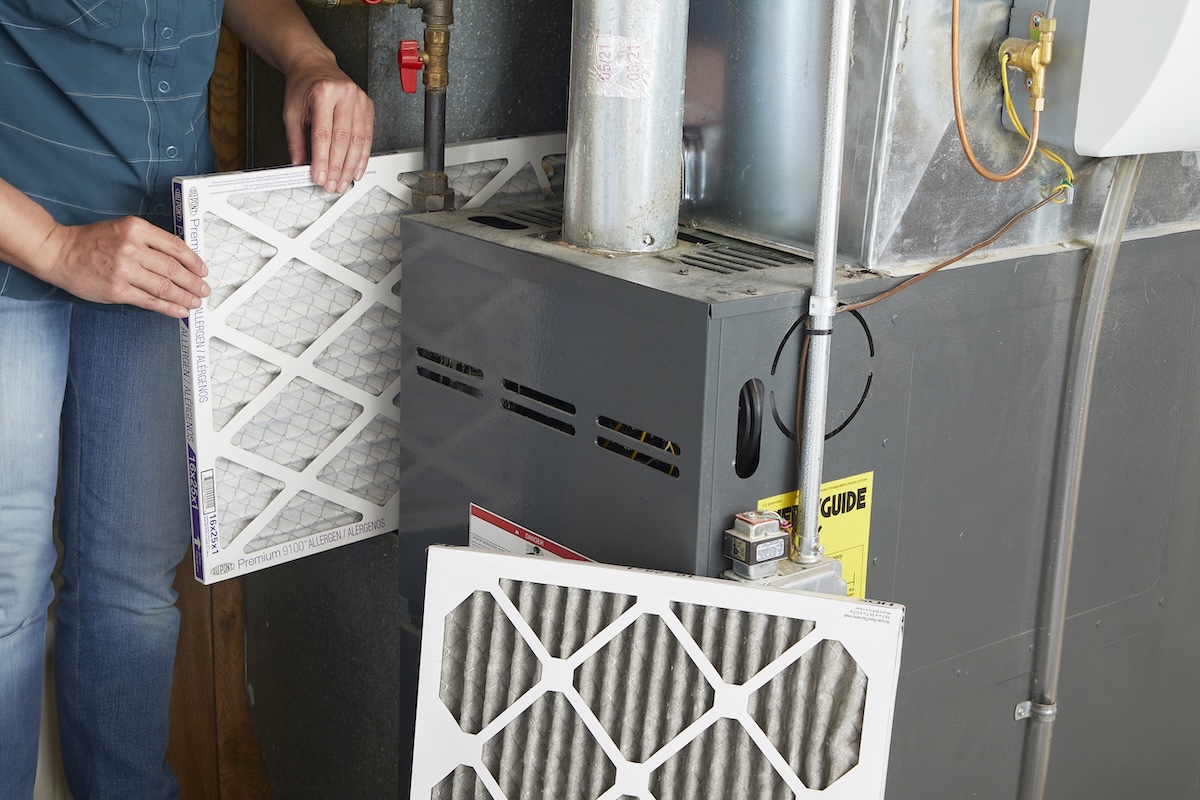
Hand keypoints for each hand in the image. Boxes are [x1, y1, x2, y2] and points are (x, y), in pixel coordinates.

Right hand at [43, 217, 209, 317]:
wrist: (59, 252)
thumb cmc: (91, 241)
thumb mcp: (124, 229)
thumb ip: (150, 241)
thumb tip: (179, 260)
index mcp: (137, 229)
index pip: (175, 247)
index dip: (194, 261)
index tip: (203, 270)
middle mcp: (132, 248)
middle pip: (173, 269)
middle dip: (194, 282)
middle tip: (204, 290)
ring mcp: (124, 271)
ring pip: (165, 287)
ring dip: (185, 297)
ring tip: (195, 302)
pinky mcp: (117, 290)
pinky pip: (150, 301)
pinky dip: (169, 308)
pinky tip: (179, 310)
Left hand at [283, 58, 373, 193]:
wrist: (314, 65)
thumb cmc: (303, 86)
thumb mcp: (291, 111)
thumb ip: (295, 140)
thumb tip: (300, 165)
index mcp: (323, 92)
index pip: (323, 134)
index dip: (322, 160)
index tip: (319, 177)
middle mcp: (345, 94)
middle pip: (343, 139)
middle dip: (338, 167)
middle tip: (332, 184)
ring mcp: (359, 99)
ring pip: (358, 140)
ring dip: (351, 166)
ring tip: (344, 182)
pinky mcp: (368, 106)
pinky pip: (368, 136)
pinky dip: (362, 156)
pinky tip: (357, 169)